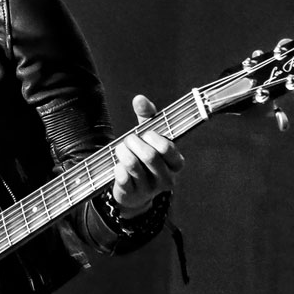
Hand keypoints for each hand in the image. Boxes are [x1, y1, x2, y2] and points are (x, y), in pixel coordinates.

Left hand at [112, 94, 183, 215]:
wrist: (133, 190)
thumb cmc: (144, 156)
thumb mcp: (149, 135)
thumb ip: (147, 116)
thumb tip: (139, 99)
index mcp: (176, 163)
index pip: (167, 148)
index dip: (153, 137)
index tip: (145, 134)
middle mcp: (167, 179)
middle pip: (149, 156)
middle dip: (133, 142)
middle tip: (128, 139)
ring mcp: (150, 189)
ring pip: (133, 165)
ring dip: (122, 152)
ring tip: (120, 149)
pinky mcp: (133, 195)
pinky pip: (122, 177)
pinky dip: (117, 167)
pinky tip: (118, 166)